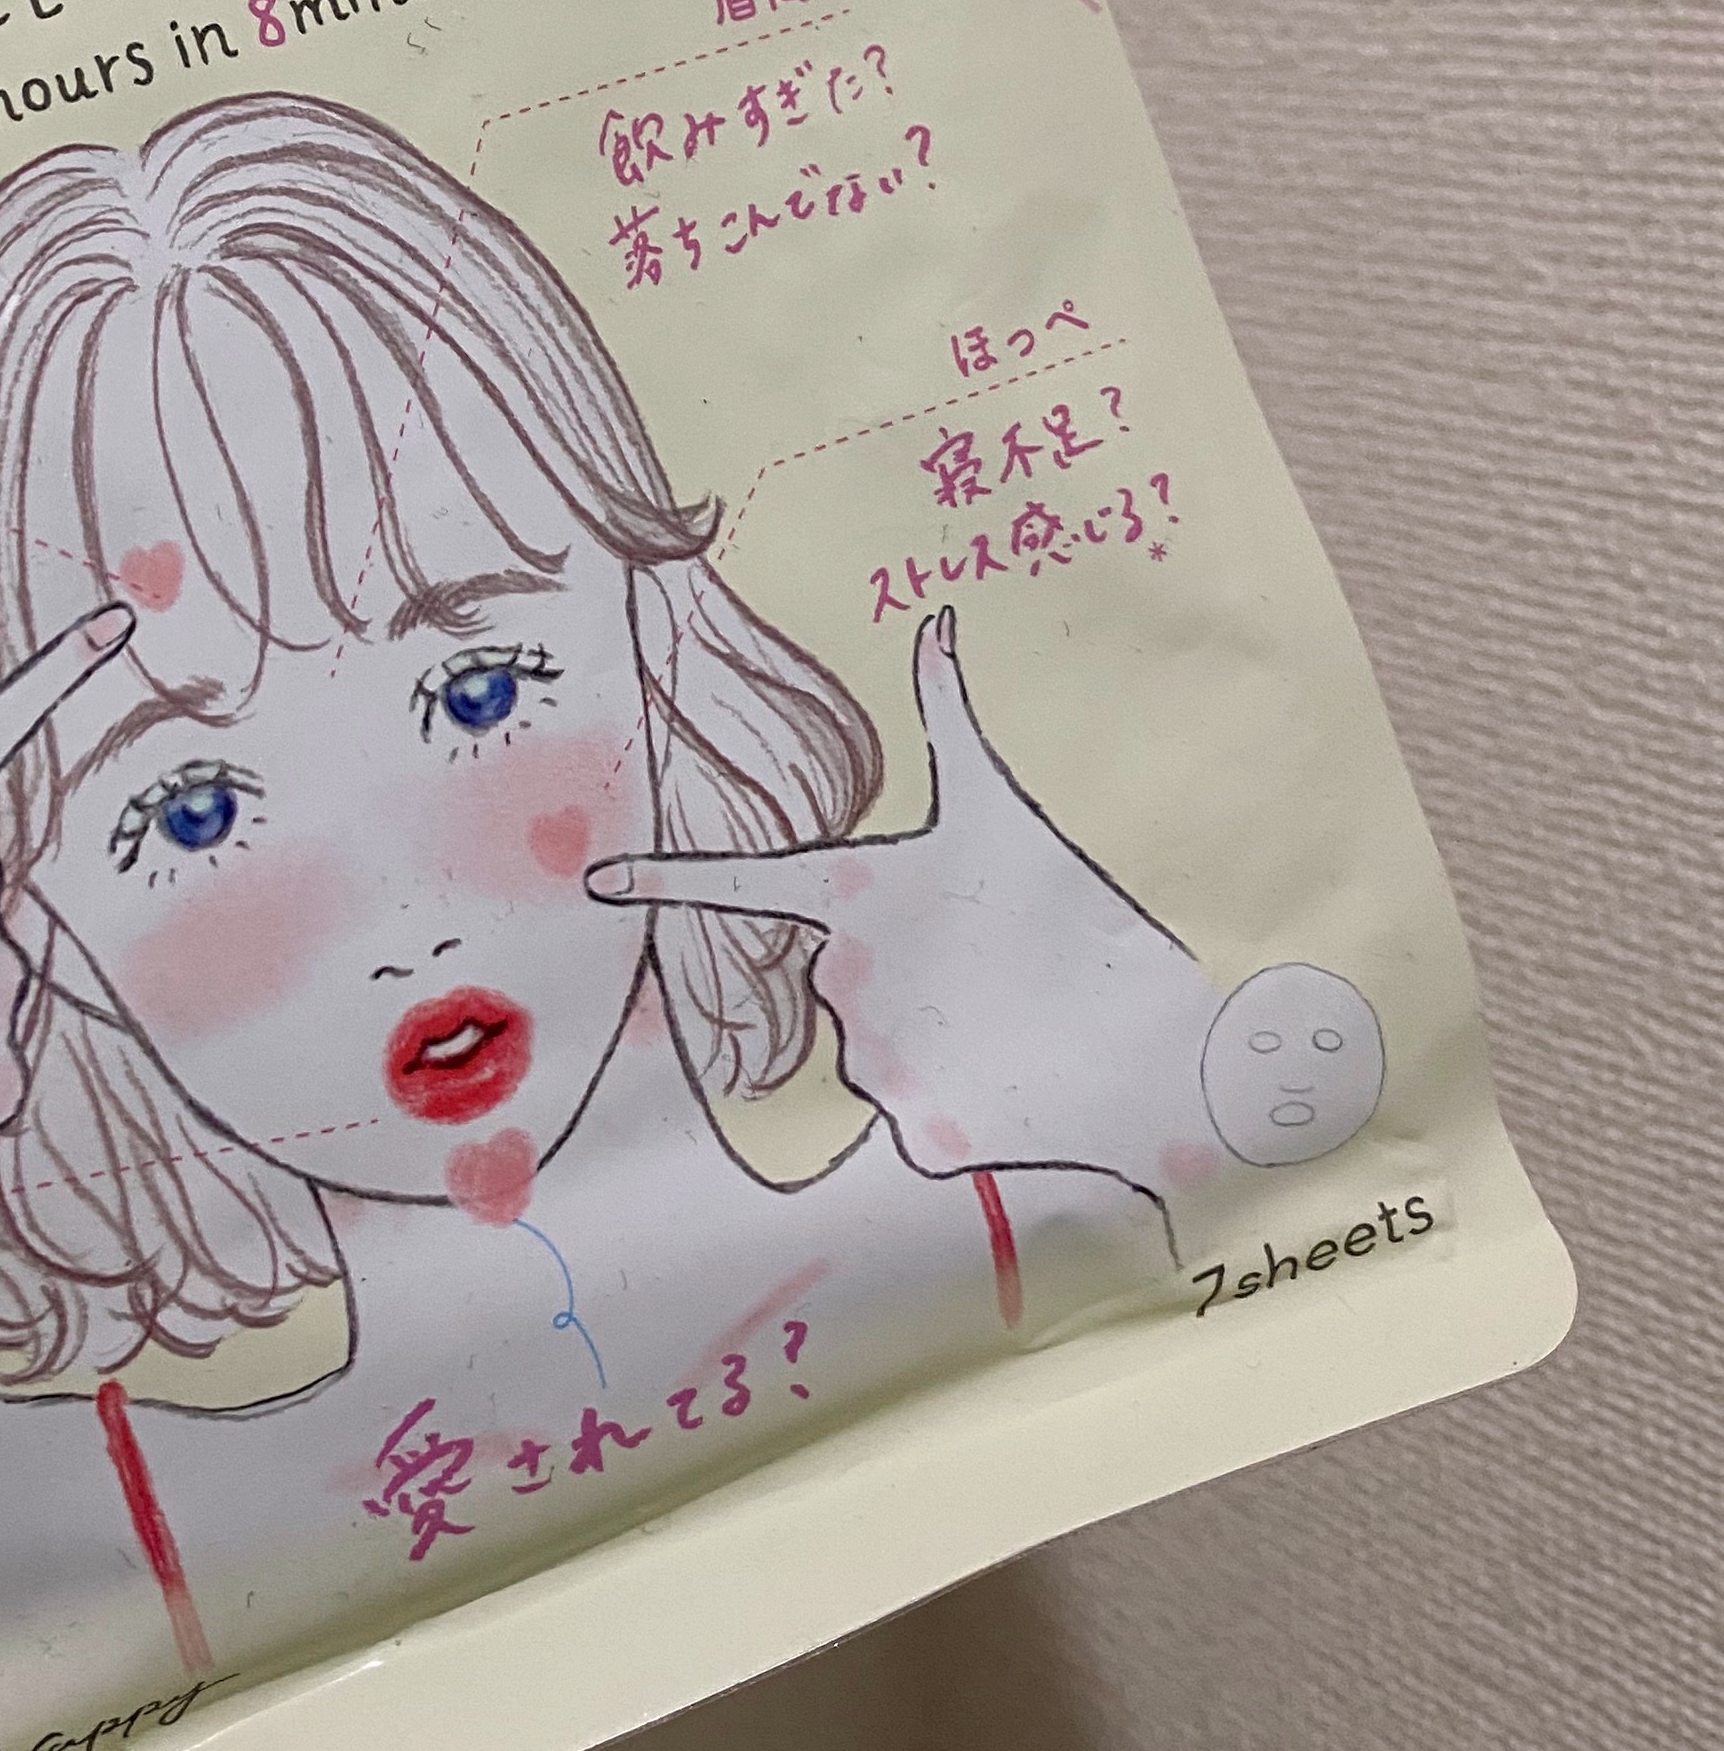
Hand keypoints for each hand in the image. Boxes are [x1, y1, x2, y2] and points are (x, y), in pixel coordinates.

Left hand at [589, 607, 1219, 1200]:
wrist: (1153, 1039)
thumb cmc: (1068, 907)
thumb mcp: (1000, 807)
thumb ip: (949, 715)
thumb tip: (936, 618)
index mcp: (852, 894)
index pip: (733, 881)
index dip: (661, 880)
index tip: (596, 880)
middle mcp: (841, 977)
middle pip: (836, 982)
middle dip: (894, 978)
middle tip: (978, 965)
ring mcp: (873, 1060)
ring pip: (872, 1051)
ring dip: (926, 1040)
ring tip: (1003, 1016)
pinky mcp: (913, 1132)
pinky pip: (910, 1120)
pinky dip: (957, 1108)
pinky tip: (1010, 1081)